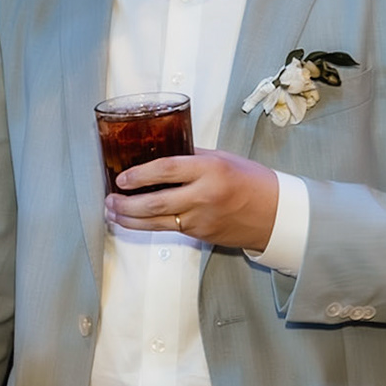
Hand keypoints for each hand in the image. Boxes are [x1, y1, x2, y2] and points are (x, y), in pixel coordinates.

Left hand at [105, 148, 280, 249]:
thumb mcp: (222, 158)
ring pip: (156, 222)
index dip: (139, 175)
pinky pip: (169, 229)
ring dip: (129, 219)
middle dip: (126, 203)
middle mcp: (203, 195)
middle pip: (155, 202)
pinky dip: (148, 225)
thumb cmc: (251, 181)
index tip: (121, 178)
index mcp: (209, 169)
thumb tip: (160, 150)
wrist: (276, 214)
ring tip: (113, 212)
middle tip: (109, 199)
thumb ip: (191, 156)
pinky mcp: (201, 234)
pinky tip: (135, 221)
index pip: (165, 169)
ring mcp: (201, 218)